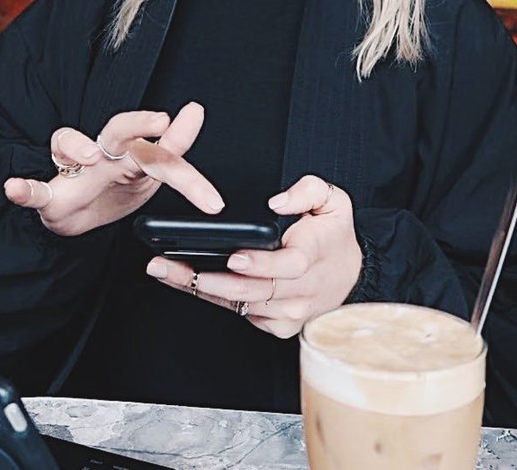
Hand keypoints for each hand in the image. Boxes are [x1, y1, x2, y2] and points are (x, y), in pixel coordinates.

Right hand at [4, 102, 223, 236]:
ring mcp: (73, 172)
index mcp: (131, 152)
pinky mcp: (49, 195)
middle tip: (159, 121)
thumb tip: (195, 110)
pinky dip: (23, 189)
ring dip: (77, 145)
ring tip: (88, 154)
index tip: (196, 113)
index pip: (158, 140)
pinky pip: (34, 190)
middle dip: (137, 124)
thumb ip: (174, 145)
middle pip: (117, 130)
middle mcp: (102, 153)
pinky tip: (15, 188)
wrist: (79, 217)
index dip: (179, 133)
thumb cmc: (115, 186)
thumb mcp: (149, 172)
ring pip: (68, 144)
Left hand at [146, 175, 361, 337]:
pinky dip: (214, 300)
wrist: (351, 275)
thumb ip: (308, 190)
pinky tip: (188, 283)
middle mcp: (301, 289)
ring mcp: (290, 312)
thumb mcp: (333, 200)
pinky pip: (241, 315)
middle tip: (171, 265)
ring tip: (166, 271)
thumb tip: (278, 202)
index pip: (287, 265)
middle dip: (209, 279)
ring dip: (200, 289)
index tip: (234, 256)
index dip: (258, 263)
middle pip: (253, 290)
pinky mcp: (278, 325)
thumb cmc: (333, 235)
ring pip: (240, 305)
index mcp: (313, 255)